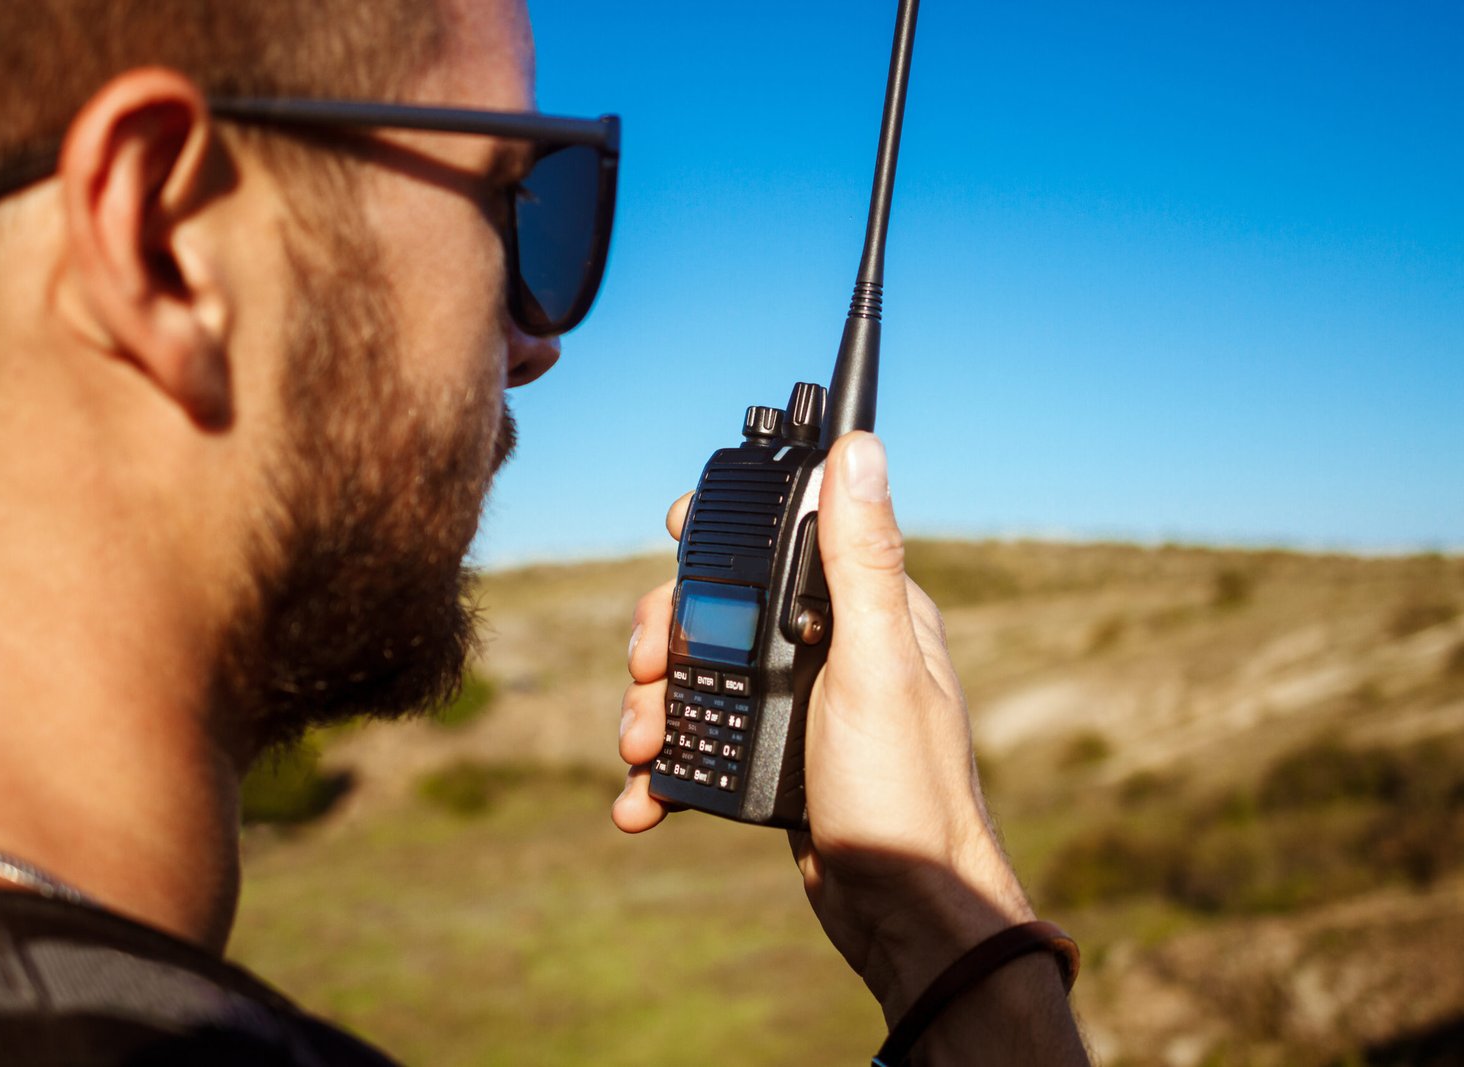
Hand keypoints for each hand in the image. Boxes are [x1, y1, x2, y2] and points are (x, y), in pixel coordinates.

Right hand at [613, 432, 1035, 1024]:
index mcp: (869, 611)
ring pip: (704, 679)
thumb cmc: (904, 793)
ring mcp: (804, 707)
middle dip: (669, 638)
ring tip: (640, 749)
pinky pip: (708, 745)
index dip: (726, 534)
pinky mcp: (780, 762)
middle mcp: (836, 650)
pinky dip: (670, 767)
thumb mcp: (876, 667)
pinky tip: (644, 798)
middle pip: (724, 611)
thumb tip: (861, 450)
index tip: (676, 534)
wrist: (907, 919)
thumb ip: (862, 562)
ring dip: (657, 707)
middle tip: (645, 671)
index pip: (789, 537)